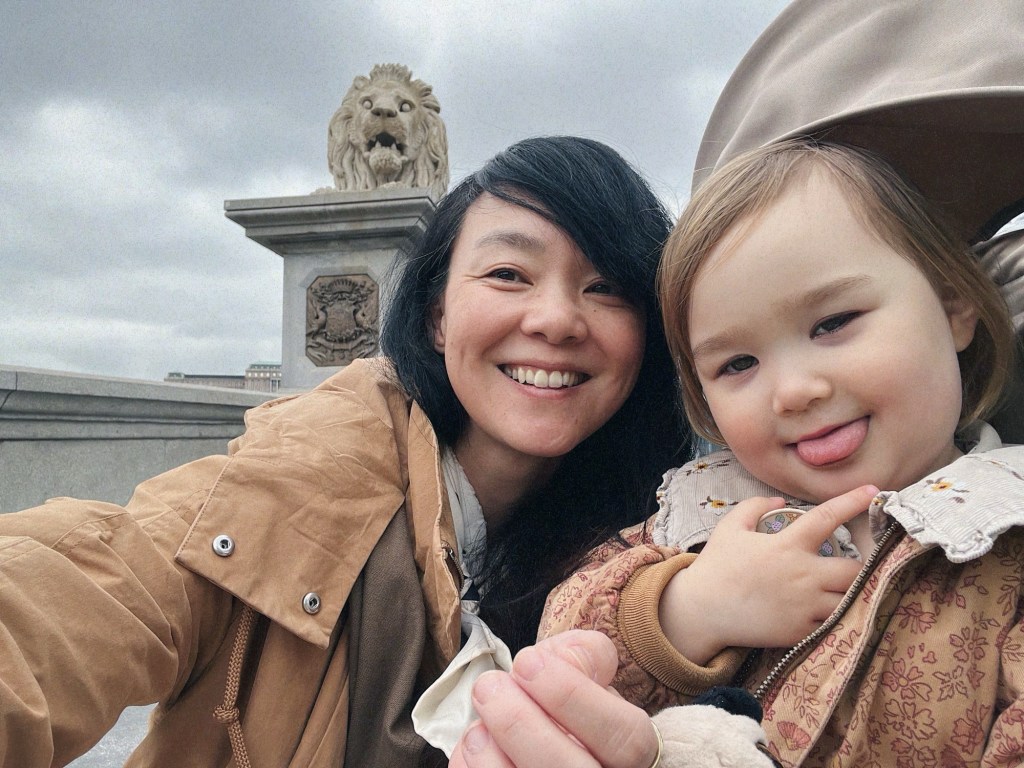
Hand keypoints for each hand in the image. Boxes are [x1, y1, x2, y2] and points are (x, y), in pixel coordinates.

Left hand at [449, 630, 659, 767]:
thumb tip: (559, 657)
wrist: (560, 758)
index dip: (572, 696)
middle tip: (489, 688)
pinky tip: (471, 751)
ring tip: (477, 725)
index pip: (624, 735)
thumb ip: (582, 660)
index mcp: (633, 756)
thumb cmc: (578, 720)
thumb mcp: (591, 684)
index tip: (527, 662)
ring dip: (493, 757)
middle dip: (520, 725)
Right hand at [660, 485, 877, 662]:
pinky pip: (834, 625)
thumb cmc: (716, 566)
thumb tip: (781, 502)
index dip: (852, 501)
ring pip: (851, 601)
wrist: (702, 610)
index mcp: (787, 545)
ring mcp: (805, 606)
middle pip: (855, 571)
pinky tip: (834, 612)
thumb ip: (755, 507)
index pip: (827, 518)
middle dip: (864, 568)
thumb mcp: (730, 528)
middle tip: (859, 567)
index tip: (874, 490)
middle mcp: (803, 575)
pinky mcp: (802, 631)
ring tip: (851, 591)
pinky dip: (839, 617)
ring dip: (854, 594)